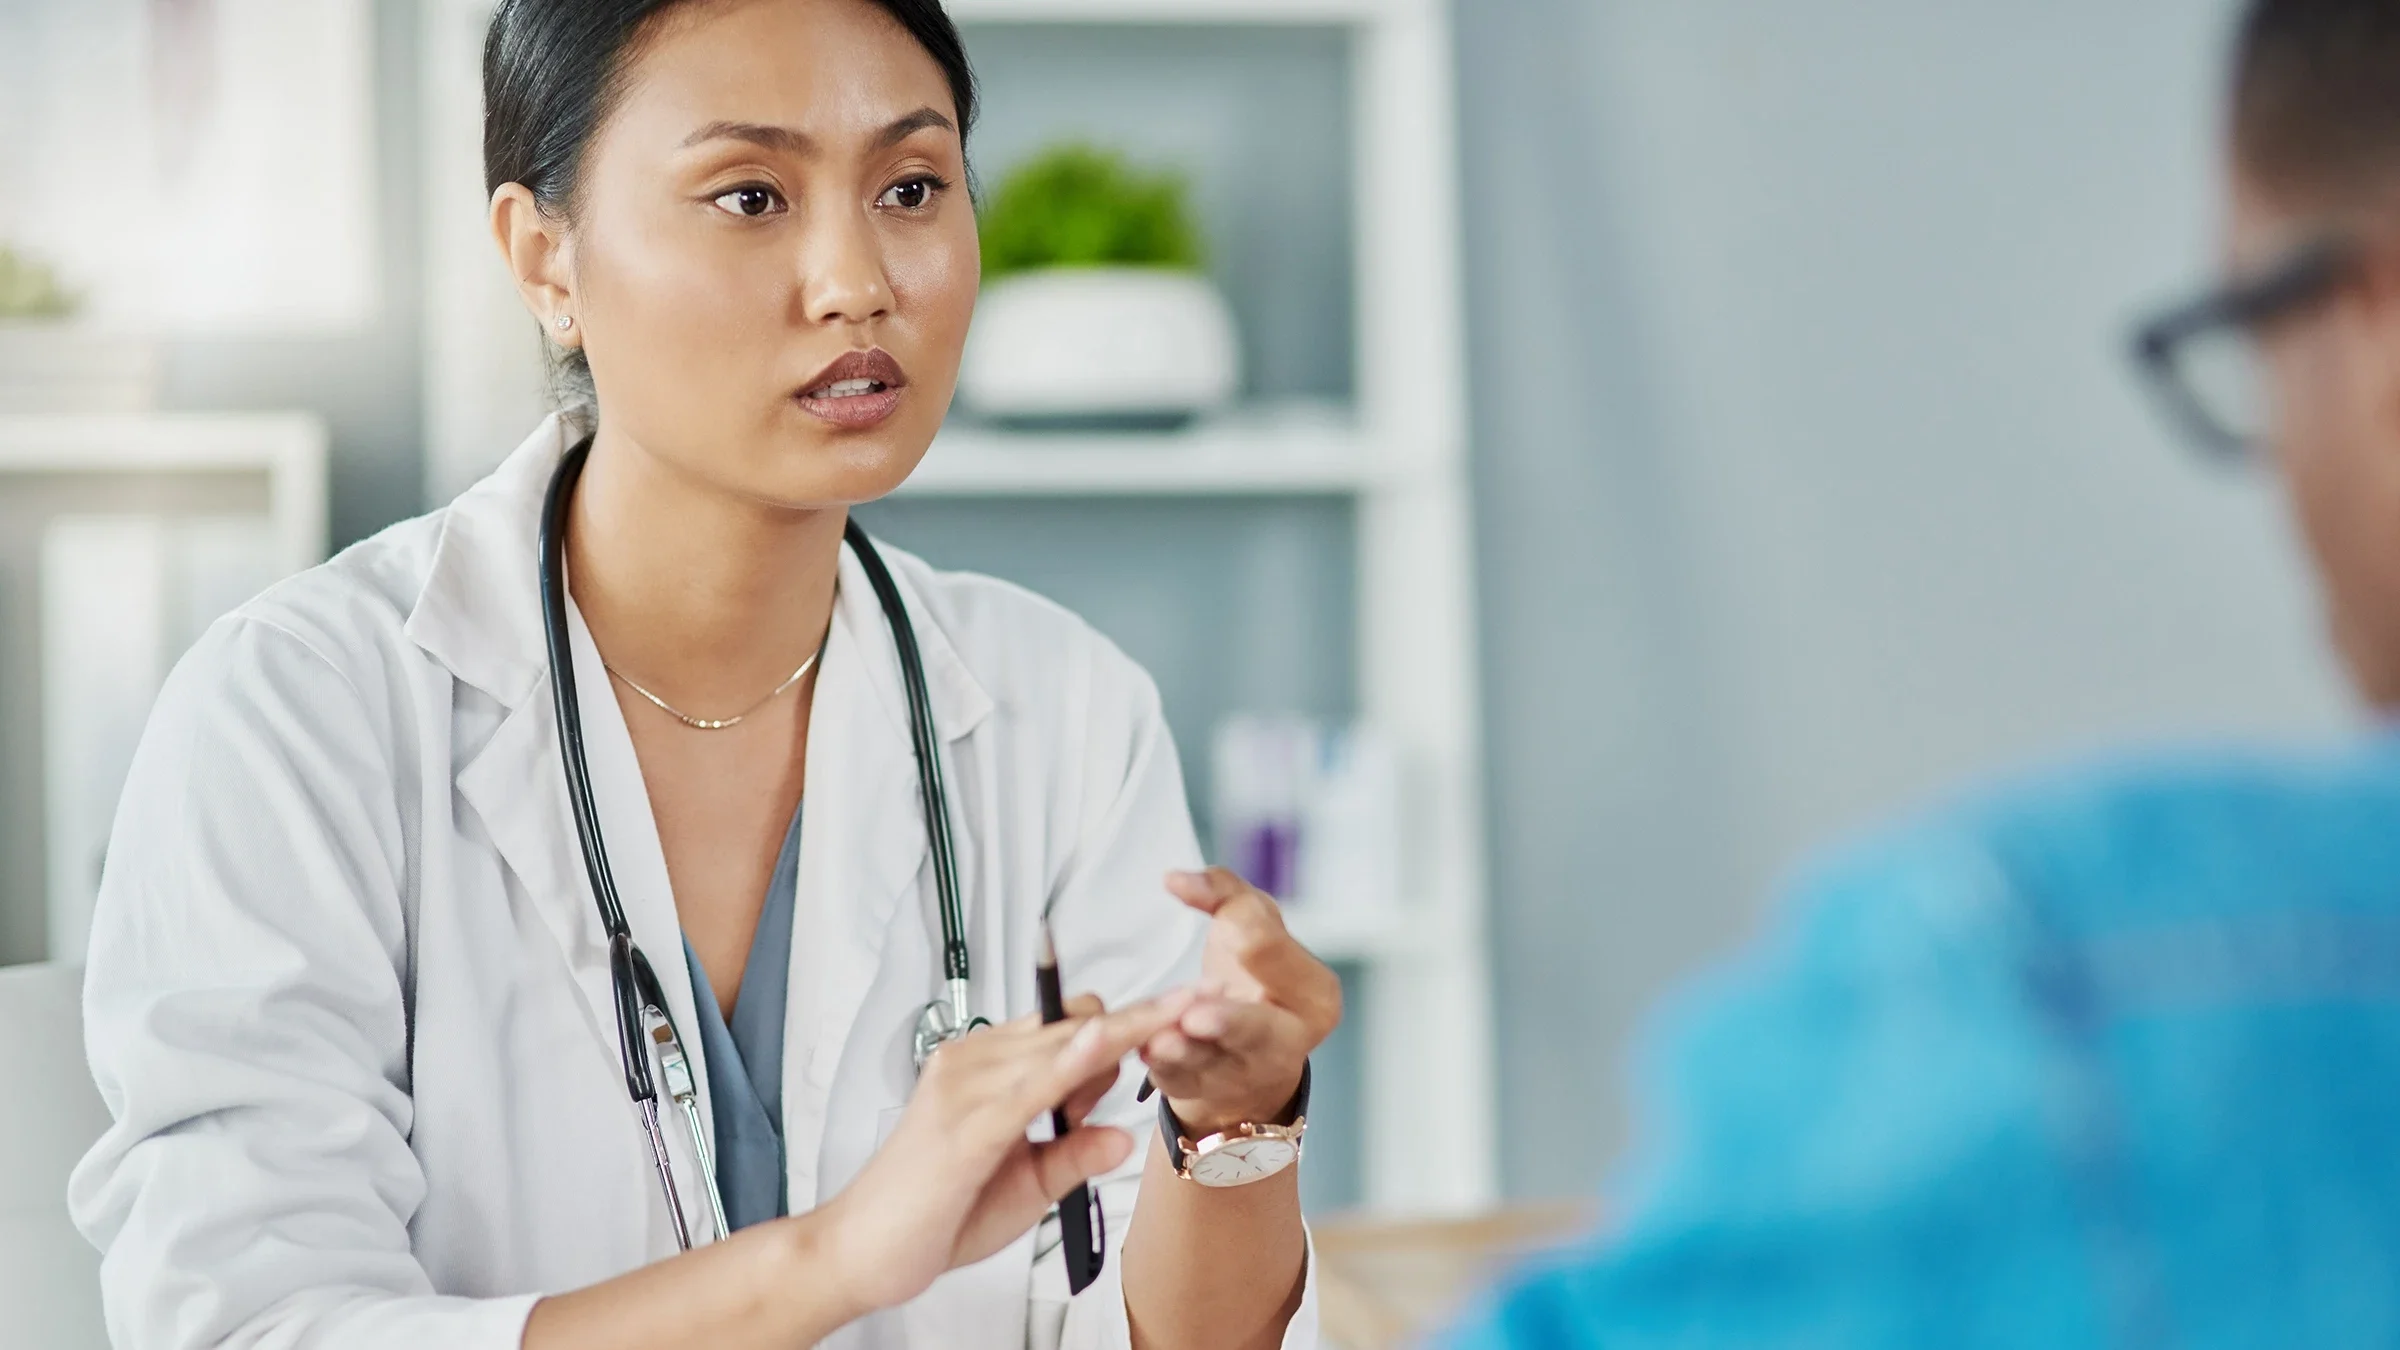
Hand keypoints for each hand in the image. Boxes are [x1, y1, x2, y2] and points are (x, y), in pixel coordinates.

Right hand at [819, 991, 1190, 1315]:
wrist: (861, 1252)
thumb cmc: (931, 1215)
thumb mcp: (1024, 1187)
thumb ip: (1071, 1154)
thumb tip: (1121, 1135)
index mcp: (988, 1070)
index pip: (1067, 1028)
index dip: (1127, 1021)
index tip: (1180, 1008)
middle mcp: (975, 1065)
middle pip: (1071, 1026)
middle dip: (1140, 1018)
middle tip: (1197, 1003)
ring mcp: (967, 1089)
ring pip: (1058, 1045)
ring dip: (1122, 1030)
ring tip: (1178, 1012)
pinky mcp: (965, 1127)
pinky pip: (1028, 1088)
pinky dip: (1067, 1065)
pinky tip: (1101, 1044)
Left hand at [1144, 868, 1342, 1139]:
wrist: (1238, 1042)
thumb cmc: (1250, 974)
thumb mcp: (1250, 921)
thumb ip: (1221, 890)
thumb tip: (1176, 879)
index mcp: (1313, 994)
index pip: (1280, 959)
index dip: (1252, 938)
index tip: (1228, 923)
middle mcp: (1289, 1042)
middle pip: (1259, 1031)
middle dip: (1229, 1023)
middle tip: (1198, 1016)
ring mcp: (1247, 1074)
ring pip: (1213, 1063)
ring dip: (1185, 1052)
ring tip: (1162, 1039)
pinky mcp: (1207, 1094)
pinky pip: (1181, 1083)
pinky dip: (1163, 1069)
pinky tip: (1146, 1053)